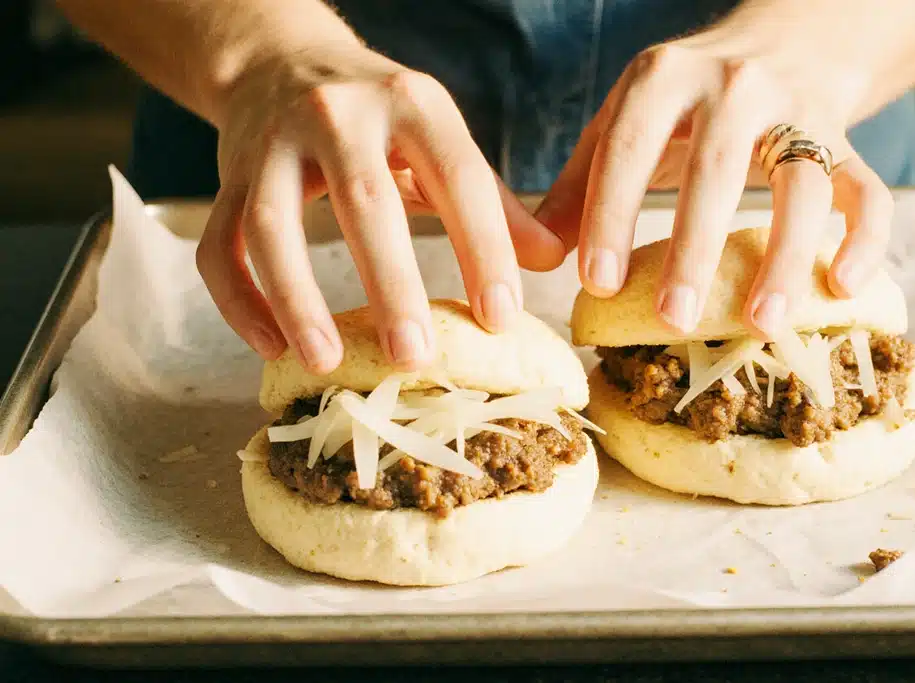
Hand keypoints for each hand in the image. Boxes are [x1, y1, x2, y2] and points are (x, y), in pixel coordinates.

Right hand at [196, 42, 564, 373]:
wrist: (282, 61)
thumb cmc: (380, 118)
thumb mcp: (441, 139)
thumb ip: (493, 200)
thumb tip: (551, 261)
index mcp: (411, 104)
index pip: (459, 177)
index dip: (483, 249)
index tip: (501, 318)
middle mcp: (338, 115)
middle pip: (363, 202)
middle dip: (391, 283)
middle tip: (414, 356)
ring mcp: (273, 144)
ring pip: (271, 225)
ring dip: (297, 300)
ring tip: (328, 362)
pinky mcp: (226, 176)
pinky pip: (221, 243)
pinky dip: (239, 300)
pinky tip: (271, 346)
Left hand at [536, 4, 893, 340]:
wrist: (780, 41)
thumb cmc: (684, 102)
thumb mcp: (623, 122)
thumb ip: (580, 183)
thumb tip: (538, 254)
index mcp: (664, 78)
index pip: (629, 148)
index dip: (612, 216)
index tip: (598, 285)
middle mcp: (735, 86)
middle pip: (715, 170)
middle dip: (692, 248)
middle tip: (672, 319)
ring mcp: (798, 112)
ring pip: (801, 185)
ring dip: (784, 258)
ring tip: (761, 324)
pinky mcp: (846, 139)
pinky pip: (867, 189)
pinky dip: (865, 238)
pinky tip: (843, 287)